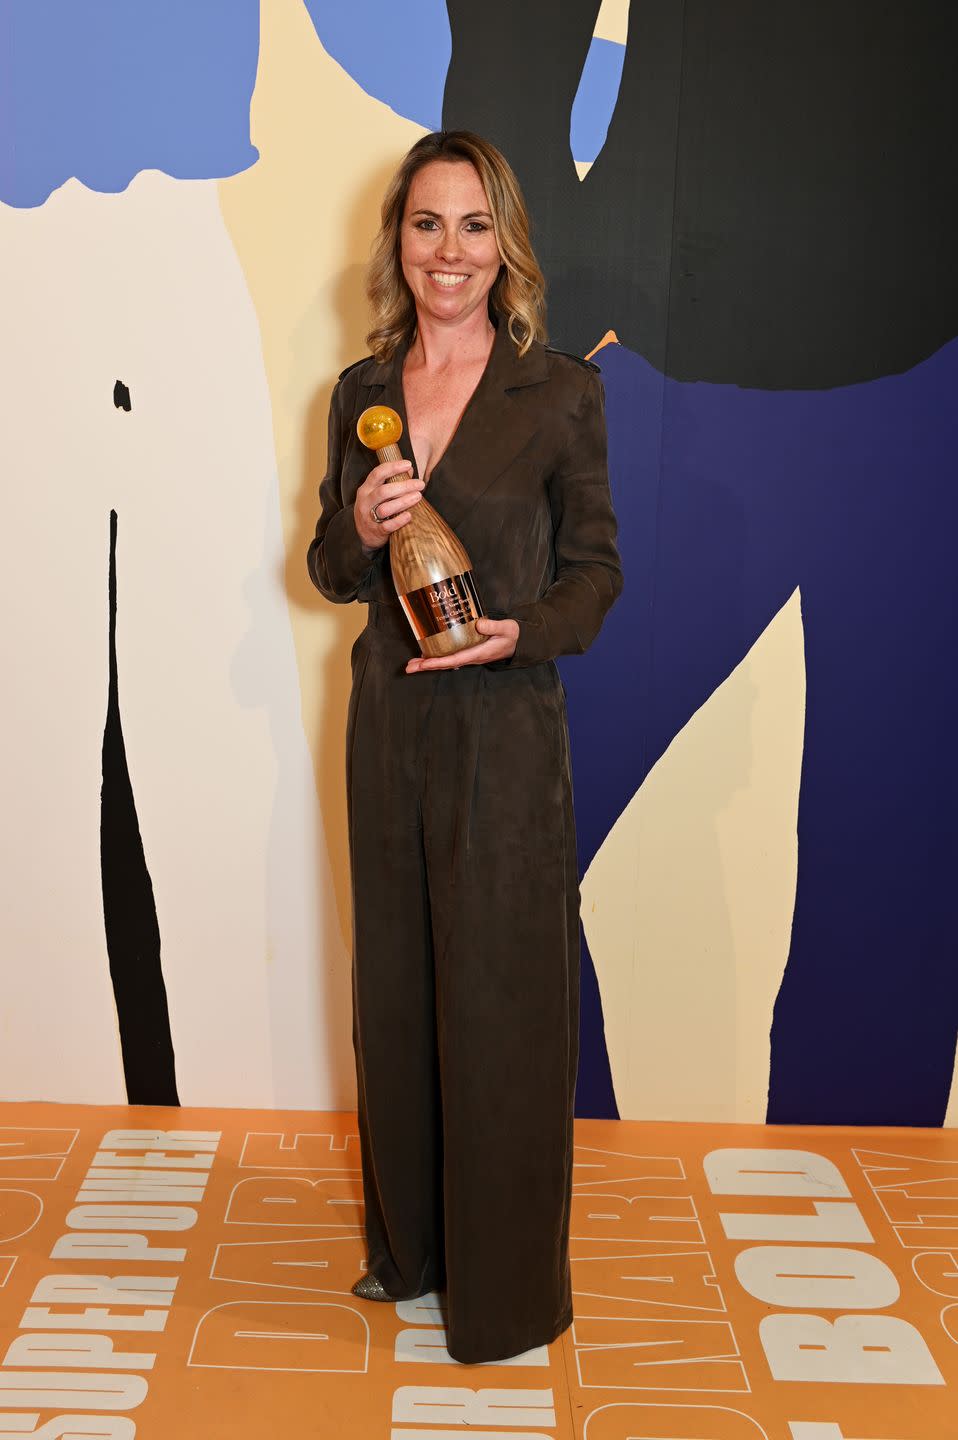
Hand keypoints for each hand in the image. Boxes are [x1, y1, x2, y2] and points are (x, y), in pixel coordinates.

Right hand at [354, 460, 423, 549]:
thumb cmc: (374, 509)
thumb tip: (410, 470)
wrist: (363, 535)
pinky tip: (409, 516)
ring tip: (418, 496)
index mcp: (366, 489)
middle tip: (420, 484)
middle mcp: (365, 502)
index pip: (377, 474)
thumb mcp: (378, 494)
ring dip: (403, 502)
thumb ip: (393, 481)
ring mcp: (368, 517)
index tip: (408, 464)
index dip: (393, 467)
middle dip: (404, 486)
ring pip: (385, 509)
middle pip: (384, 491)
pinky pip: (387, 526)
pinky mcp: (375, 531)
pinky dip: (399, 521)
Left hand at [405, 617, 519, 672]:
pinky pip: (449, 658)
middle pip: (445, 664)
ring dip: (428, 664)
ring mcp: (468, 656)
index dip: (438, 662)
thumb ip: (494, 626)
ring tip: (412, 664)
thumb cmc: (511, 636)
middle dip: (427, 666)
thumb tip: (478, 624)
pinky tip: (426, 656)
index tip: (424, 663)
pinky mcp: (467, 652)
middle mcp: (470, 657)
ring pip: (445, 662)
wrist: (517, 644)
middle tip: (409, 668)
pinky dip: (436, 658)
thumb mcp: (507, 628)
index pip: (454, 659)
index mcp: (478, 653)